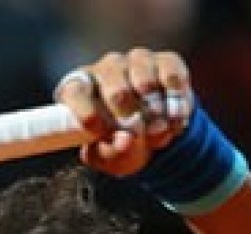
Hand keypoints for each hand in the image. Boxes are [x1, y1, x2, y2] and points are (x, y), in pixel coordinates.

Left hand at [54, 48, 192, 176]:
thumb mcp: (107, 156)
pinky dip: (176, 102)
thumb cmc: (118, 141)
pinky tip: (175, 119)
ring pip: (145, 82)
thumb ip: (109, 153)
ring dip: (155, 113)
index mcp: (80, 89)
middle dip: (129, 120)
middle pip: (115, 89)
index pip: (74, 94)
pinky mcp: (166, 61)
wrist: (152, 132)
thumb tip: (125, 141)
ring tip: (158, 132)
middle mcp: (106, 69)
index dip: (88, 115)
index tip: (102, 135)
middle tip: (139, 135)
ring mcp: (136, 61)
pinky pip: (172, 77)